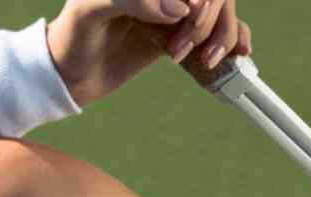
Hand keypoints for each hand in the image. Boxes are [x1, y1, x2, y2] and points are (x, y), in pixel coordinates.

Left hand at [47, 0, 251, 106]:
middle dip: (207, 21)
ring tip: (204, 60)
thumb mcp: (90, 11)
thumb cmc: (73, 37)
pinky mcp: (182, 31)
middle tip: (183, 47)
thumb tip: (178, 9)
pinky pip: (222, 28)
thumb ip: (131, 1)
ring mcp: (174, 9)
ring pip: (222, 10)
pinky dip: (236, 38)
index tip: (189, 16)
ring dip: (222, 35)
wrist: (72, 74)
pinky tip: (238, 53)